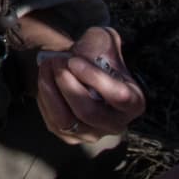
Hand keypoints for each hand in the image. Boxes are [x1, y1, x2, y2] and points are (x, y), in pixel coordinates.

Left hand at [32, 25, 145, 142]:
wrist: (82, 69)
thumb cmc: (97, 56)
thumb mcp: (104, 41)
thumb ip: (97, 43)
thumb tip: (81, 55)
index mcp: (134, 102)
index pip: (118, 96)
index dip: (94, 78)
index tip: (73, 60)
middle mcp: (117, 124)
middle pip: (88, 112)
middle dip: (67, 84)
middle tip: (55, 62)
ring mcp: (93, 134)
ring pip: (66, 120)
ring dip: (51, 91)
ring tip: (46, 67)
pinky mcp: (71, 137)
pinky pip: (52, 122)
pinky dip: (45, 100)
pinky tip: (44, 81)